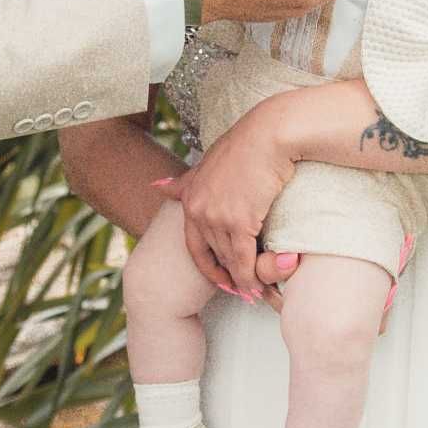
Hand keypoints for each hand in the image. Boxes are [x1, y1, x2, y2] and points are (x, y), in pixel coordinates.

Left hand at [154, 96, 304, 295]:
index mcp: (190, 198)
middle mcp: (198, 210)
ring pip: (228, 259)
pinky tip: (259, 286)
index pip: (193, 244)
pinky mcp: (239, 220)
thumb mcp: (207, 163)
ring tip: (255, 292)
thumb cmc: (247, 145)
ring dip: (242, 279)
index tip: (220, 279)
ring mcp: (217, 217)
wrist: (270, 134)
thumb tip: (157, 186)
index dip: (207, 265)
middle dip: (227, 276)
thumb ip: (184, 182)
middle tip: (242, 292)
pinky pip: (243, 258)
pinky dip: (251, 275)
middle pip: (213, 255)